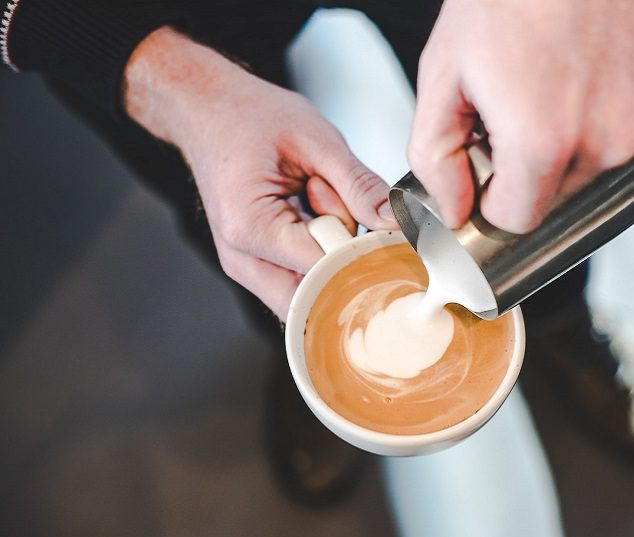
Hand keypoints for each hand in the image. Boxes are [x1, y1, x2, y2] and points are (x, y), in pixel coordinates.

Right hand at [124, 28, 394, 319]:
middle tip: (341, 208)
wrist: (206, 109)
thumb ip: (359, 186)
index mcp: (251, 227)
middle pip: (314, 300)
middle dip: (344, 263)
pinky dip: (319, 252)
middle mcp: (241, 258)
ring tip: (315, 202)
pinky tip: (310, 214)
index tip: (382, 229)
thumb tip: (396, 224)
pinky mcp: (256, 264)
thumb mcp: (316, 140)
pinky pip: (301, 279)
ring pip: (310, 295)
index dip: (360, 252)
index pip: (324, 271)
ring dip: (330, 258)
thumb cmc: (250, 117)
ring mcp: (245, 266)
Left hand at [409, 0, 633, 232]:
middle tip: (519, 100)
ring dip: (578, 133)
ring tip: (558, 75)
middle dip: (534, 159)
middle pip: (560, 188)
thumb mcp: (443, 75)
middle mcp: (607, 139)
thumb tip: (456, 211)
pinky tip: (596, 64)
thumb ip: (437, 157)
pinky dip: (616, 104)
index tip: (490, 161)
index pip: (518, 218)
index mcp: (543, 143)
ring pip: (603, 157)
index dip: (495, 194)